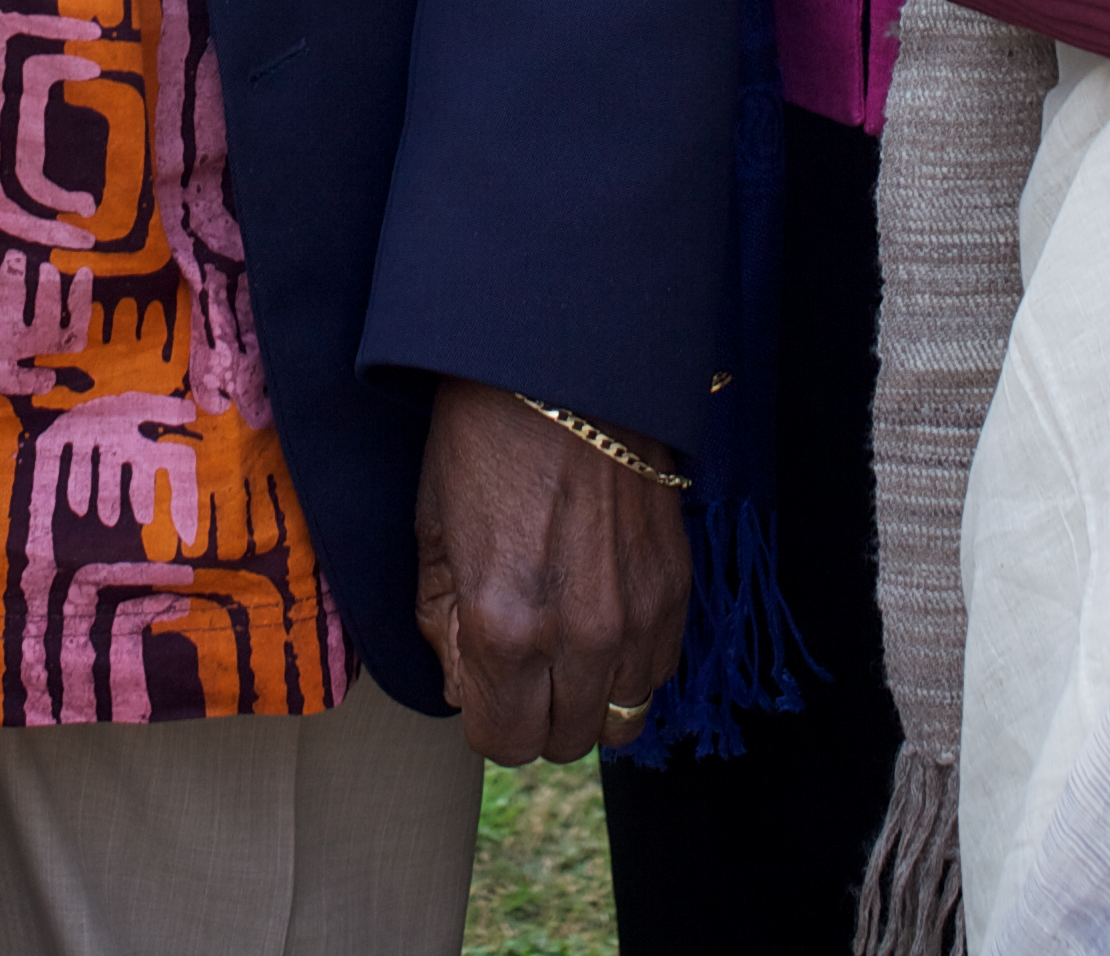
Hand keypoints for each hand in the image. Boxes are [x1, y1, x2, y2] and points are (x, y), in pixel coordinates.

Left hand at [410, 380, 689, 762]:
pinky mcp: (675, 588)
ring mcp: (636, 616)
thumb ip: (443, 628)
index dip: (485, 717)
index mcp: (504, 628)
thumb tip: (465, 686)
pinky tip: (603, 621)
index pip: (501, 742)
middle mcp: (578, 637)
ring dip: (587, 697)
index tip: (481, 682)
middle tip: (520, 664)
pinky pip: (659, 670)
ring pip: (620, 719)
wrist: (562, 367)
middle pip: (563, 741)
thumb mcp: (433, 535)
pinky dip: (630, 664)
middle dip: (534, 713)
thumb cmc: (482, 441)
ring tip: (564, 646)